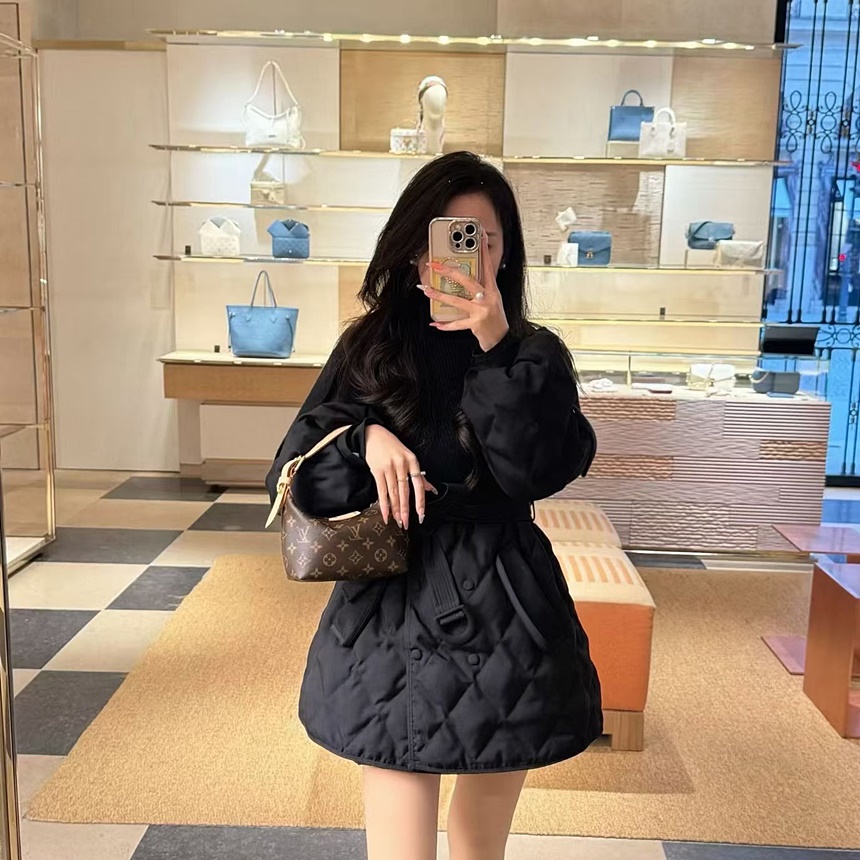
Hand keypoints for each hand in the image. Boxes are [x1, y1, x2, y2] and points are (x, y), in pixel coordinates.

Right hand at [364, 424, 436, 526]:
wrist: (373, 435)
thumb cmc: (393, 447)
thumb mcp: (409, 457)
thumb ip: (419, 475)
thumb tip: (431, 489)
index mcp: (412, 461)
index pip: (418, 484)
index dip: (420, 501)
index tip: (421, 514)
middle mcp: (401, 465)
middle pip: (404, 491)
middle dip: (406, 510)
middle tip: (406, 524)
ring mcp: (388, 467)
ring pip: (393, 493)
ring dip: (395, 509)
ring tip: (398, 521)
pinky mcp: (376, 470)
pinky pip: (381, 490)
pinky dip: (383, 504)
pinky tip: (386, 514)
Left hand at [418, 231, 509, 351]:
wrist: (501, 339)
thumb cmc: (495, 318)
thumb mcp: (492, 299)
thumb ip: (481, 288)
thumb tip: (463, 278)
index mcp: (492, 289)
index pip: (487, 266)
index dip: (483, 251)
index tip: (480, 237)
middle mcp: (487, 298)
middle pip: (467, 280)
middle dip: (449, 272)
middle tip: (436, 265)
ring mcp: (481, 311)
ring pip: (457, 301)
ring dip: (439, 295)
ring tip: (427, 290)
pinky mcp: (476, 324)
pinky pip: (456, 324)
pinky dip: (445, 324)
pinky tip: (435, 323)